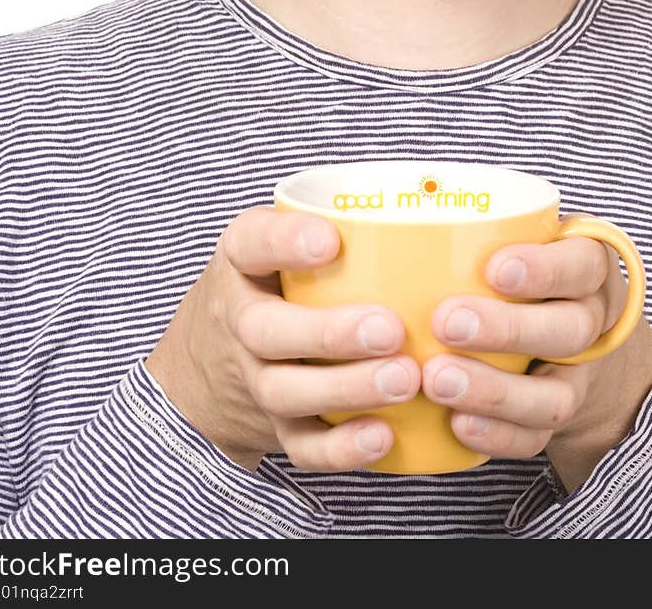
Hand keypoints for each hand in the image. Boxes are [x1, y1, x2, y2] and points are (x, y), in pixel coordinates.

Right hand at [145, 206, 420, 472]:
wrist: (210, 360)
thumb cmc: (275, 281)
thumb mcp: (281, 237)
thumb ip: (340, 220)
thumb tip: (441, 203)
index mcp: (242, 261)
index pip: (250, 243)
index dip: (286, 242)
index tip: (332, 242)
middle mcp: (240, 321)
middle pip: (267, 332)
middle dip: (328, 334)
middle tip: (390, 329)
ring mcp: (254, 379)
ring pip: (286, 392)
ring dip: (346, 390)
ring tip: (404, 380)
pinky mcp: (275, 426)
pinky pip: (301, 446)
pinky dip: (341, 449)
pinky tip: (384, 436)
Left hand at [420, 218, 651, 493]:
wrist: (571, 345)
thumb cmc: (519, 274)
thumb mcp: (515, 235)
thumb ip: (469, 222)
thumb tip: (368, 206)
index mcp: (584, 270)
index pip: (581, 264)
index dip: (544, 269)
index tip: (494, 268)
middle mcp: (590, 323)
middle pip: (569, 330)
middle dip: (508, 329)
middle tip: (447, 321)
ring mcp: (578, 379)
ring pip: (554, 395)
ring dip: (494, 391)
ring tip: (436, 379)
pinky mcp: (556, 423)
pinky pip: (536, 439)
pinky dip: (497, 435)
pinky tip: (456, 423)